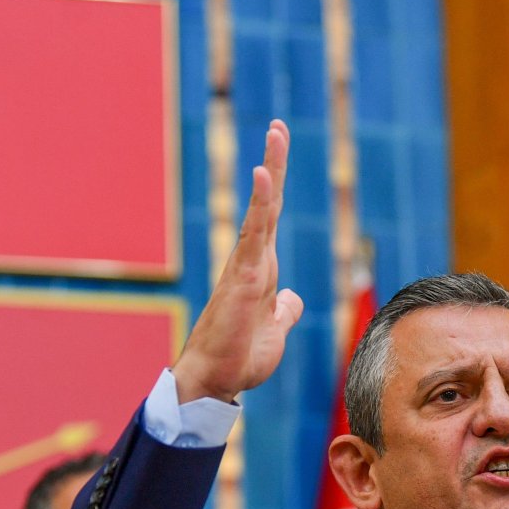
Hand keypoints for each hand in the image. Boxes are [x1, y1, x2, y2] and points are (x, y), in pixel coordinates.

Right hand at [173, 119, 304, 402]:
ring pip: (263, 211)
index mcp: (261, 270)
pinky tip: (264, 176)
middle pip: (268, 204)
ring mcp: (246, 266)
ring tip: (275, 135)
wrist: (216, 380)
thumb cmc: (239, 358)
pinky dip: (261, 203)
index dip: (277, 187)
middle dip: (274, 164)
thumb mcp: (276, 331)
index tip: (277, 154)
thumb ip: (285, 311)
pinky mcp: (243, 277)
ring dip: (270, 171)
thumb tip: (292, 297)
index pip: (272, 219)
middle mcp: (252, 261)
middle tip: (278, 128)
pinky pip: (255, 233)